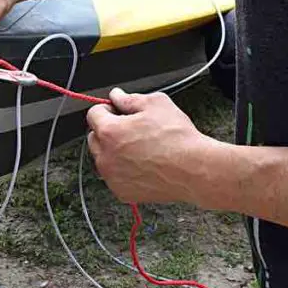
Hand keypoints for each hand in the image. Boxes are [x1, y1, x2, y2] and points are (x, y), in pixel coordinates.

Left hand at [86, 88, 218, 204]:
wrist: (194, 170)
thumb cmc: (178, 138)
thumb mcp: (156, 104)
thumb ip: (130, 99)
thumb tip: (117, 96)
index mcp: (110, 132)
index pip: (94, 114)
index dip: (107, 109)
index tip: (117, 111)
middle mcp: (106, 156)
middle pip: (95, 137)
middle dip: (108, 131)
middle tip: (132, 130)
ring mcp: (112, 176)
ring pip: (104, 159)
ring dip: (114, 152)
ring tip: (140, 149)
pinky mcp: (122, 192)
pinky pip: (115, 177)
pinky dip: (123, 171)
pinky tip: (143, 165)